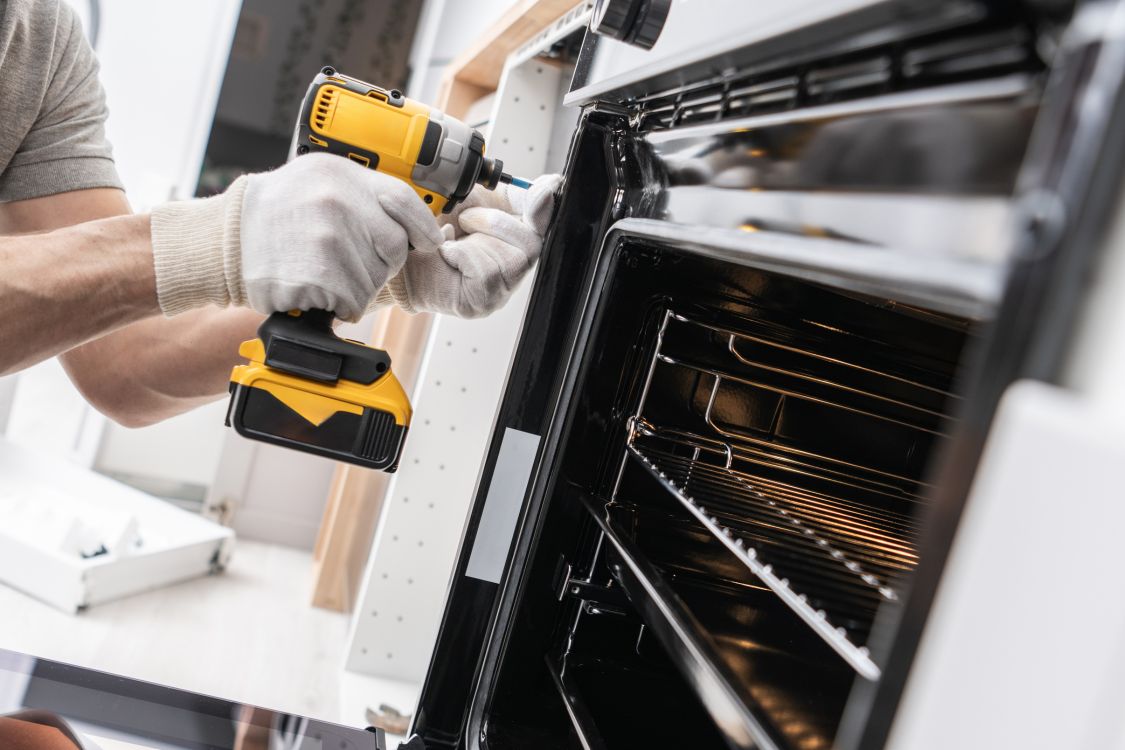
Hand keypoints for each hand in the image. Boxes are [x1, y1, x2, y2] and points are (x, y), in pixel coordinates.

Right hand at [151, 153, 442, 321]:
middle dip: (381, 260)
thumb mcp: (317, 180)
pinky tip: (317, 289)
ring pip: (375, 279)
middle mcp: (338, 203)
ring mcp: (329, 240)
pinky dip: (341, 305)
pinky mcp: (319, 277)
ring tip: (324, 271)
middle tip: (350, 259)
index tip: (427, 241)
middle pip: (395, 246)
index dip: (422, 226)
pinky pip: (354, 302)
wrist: (225, 241)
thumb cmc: (274, 214)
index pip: (404, 200)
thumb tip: (411, 216)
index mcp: (342, 175)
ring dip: (358, 285)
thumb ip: (362, 192)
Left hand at [380, 174, 561, 317]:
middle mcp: (513, 268)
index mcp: (517, 240)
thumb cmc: (435, 228)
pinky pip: (487, 273)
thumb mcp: (476, 198)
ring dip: (477, 239)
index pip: (546, 225)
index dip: (544, 208)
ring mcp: (500, 289)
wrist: (401, 251)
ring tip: (453, 238)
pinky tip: (448, 255)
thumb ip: (512, 193)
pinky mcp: (481, 303)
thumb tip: (551, 185)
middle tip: (466, 218)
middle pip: (533, 244)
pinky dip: (462, 256)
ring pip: (512, 260)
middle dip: (497, 223)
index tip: (546, 189)